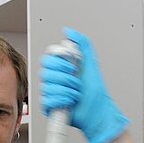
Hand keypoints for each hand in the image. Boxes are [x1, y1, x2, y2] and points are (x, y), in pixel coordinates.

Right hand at [40, 27, 128, 142]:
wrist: (97, 111)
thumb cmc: (95, 90)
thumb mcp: (91, 61)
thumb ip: (81, 43)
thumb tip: (69, 31)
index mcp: (60, 68)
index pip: (48, 58)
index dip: (60, 62)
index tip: (72, 65)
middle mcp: (54, 79)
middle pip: (45, 72)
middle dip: (65, 77)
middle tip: (76, 81)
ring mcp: (50, 93)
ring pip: (47, 87)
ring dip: (67, 90)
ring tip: (76, 93)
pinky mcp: (49, 106)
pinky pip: (48, 100)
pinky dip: (63, 100)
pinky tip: (70, 102)